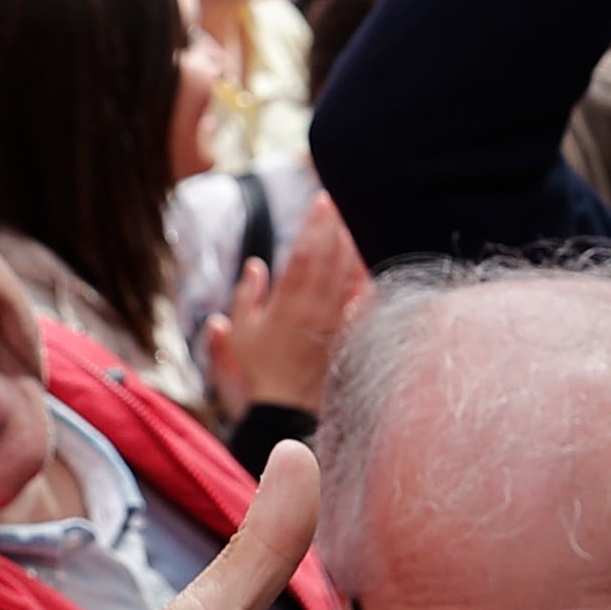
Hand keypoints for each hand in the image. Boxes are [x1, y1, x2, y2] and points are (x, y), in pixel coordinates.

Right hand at [203, 196, 365, 423]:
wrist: (284, 409)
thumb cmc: (257, 371)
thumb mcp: (240, 334)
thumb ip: (246, 296)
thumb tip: (256, 265)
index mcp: (285, 303)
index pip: (303, 254)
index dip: (314, 225)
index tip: (322, 200)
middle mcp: (314, 309)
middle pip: (330, 258)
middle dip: (337, 226)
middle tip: (343, 200)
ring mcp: (334, 322)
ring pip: (349, 276)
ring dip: (354, 247)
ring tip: (357, 222)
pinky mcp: (346, 335)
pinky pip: (362, 302)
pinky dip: (367, 281)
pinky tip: (371, 263)